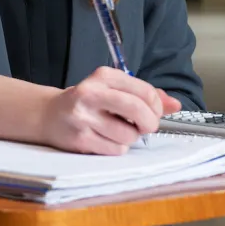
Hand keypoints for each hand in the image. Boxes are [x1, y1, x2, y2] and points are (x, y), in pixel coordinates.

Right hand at [40, 67, 182, 154]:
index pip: (145, 91)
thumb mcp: (114, 90)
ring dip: (129, 138)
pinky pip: (115, 149)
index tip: (153, 113)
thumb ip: (146, 95)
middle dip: (149, 123)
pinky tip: (104, 139)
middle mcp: (91, 93)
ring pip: (128, 135)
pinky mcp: (80, 138)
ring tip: (116, 131)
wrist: (49, 115)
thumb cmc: (89, 102)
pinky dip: (116, 148)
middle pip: (137, 110)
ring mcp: (84, 117)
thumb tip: (176, 105)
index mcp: (103, 76)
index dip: (157, 107)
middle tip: (145, 127)